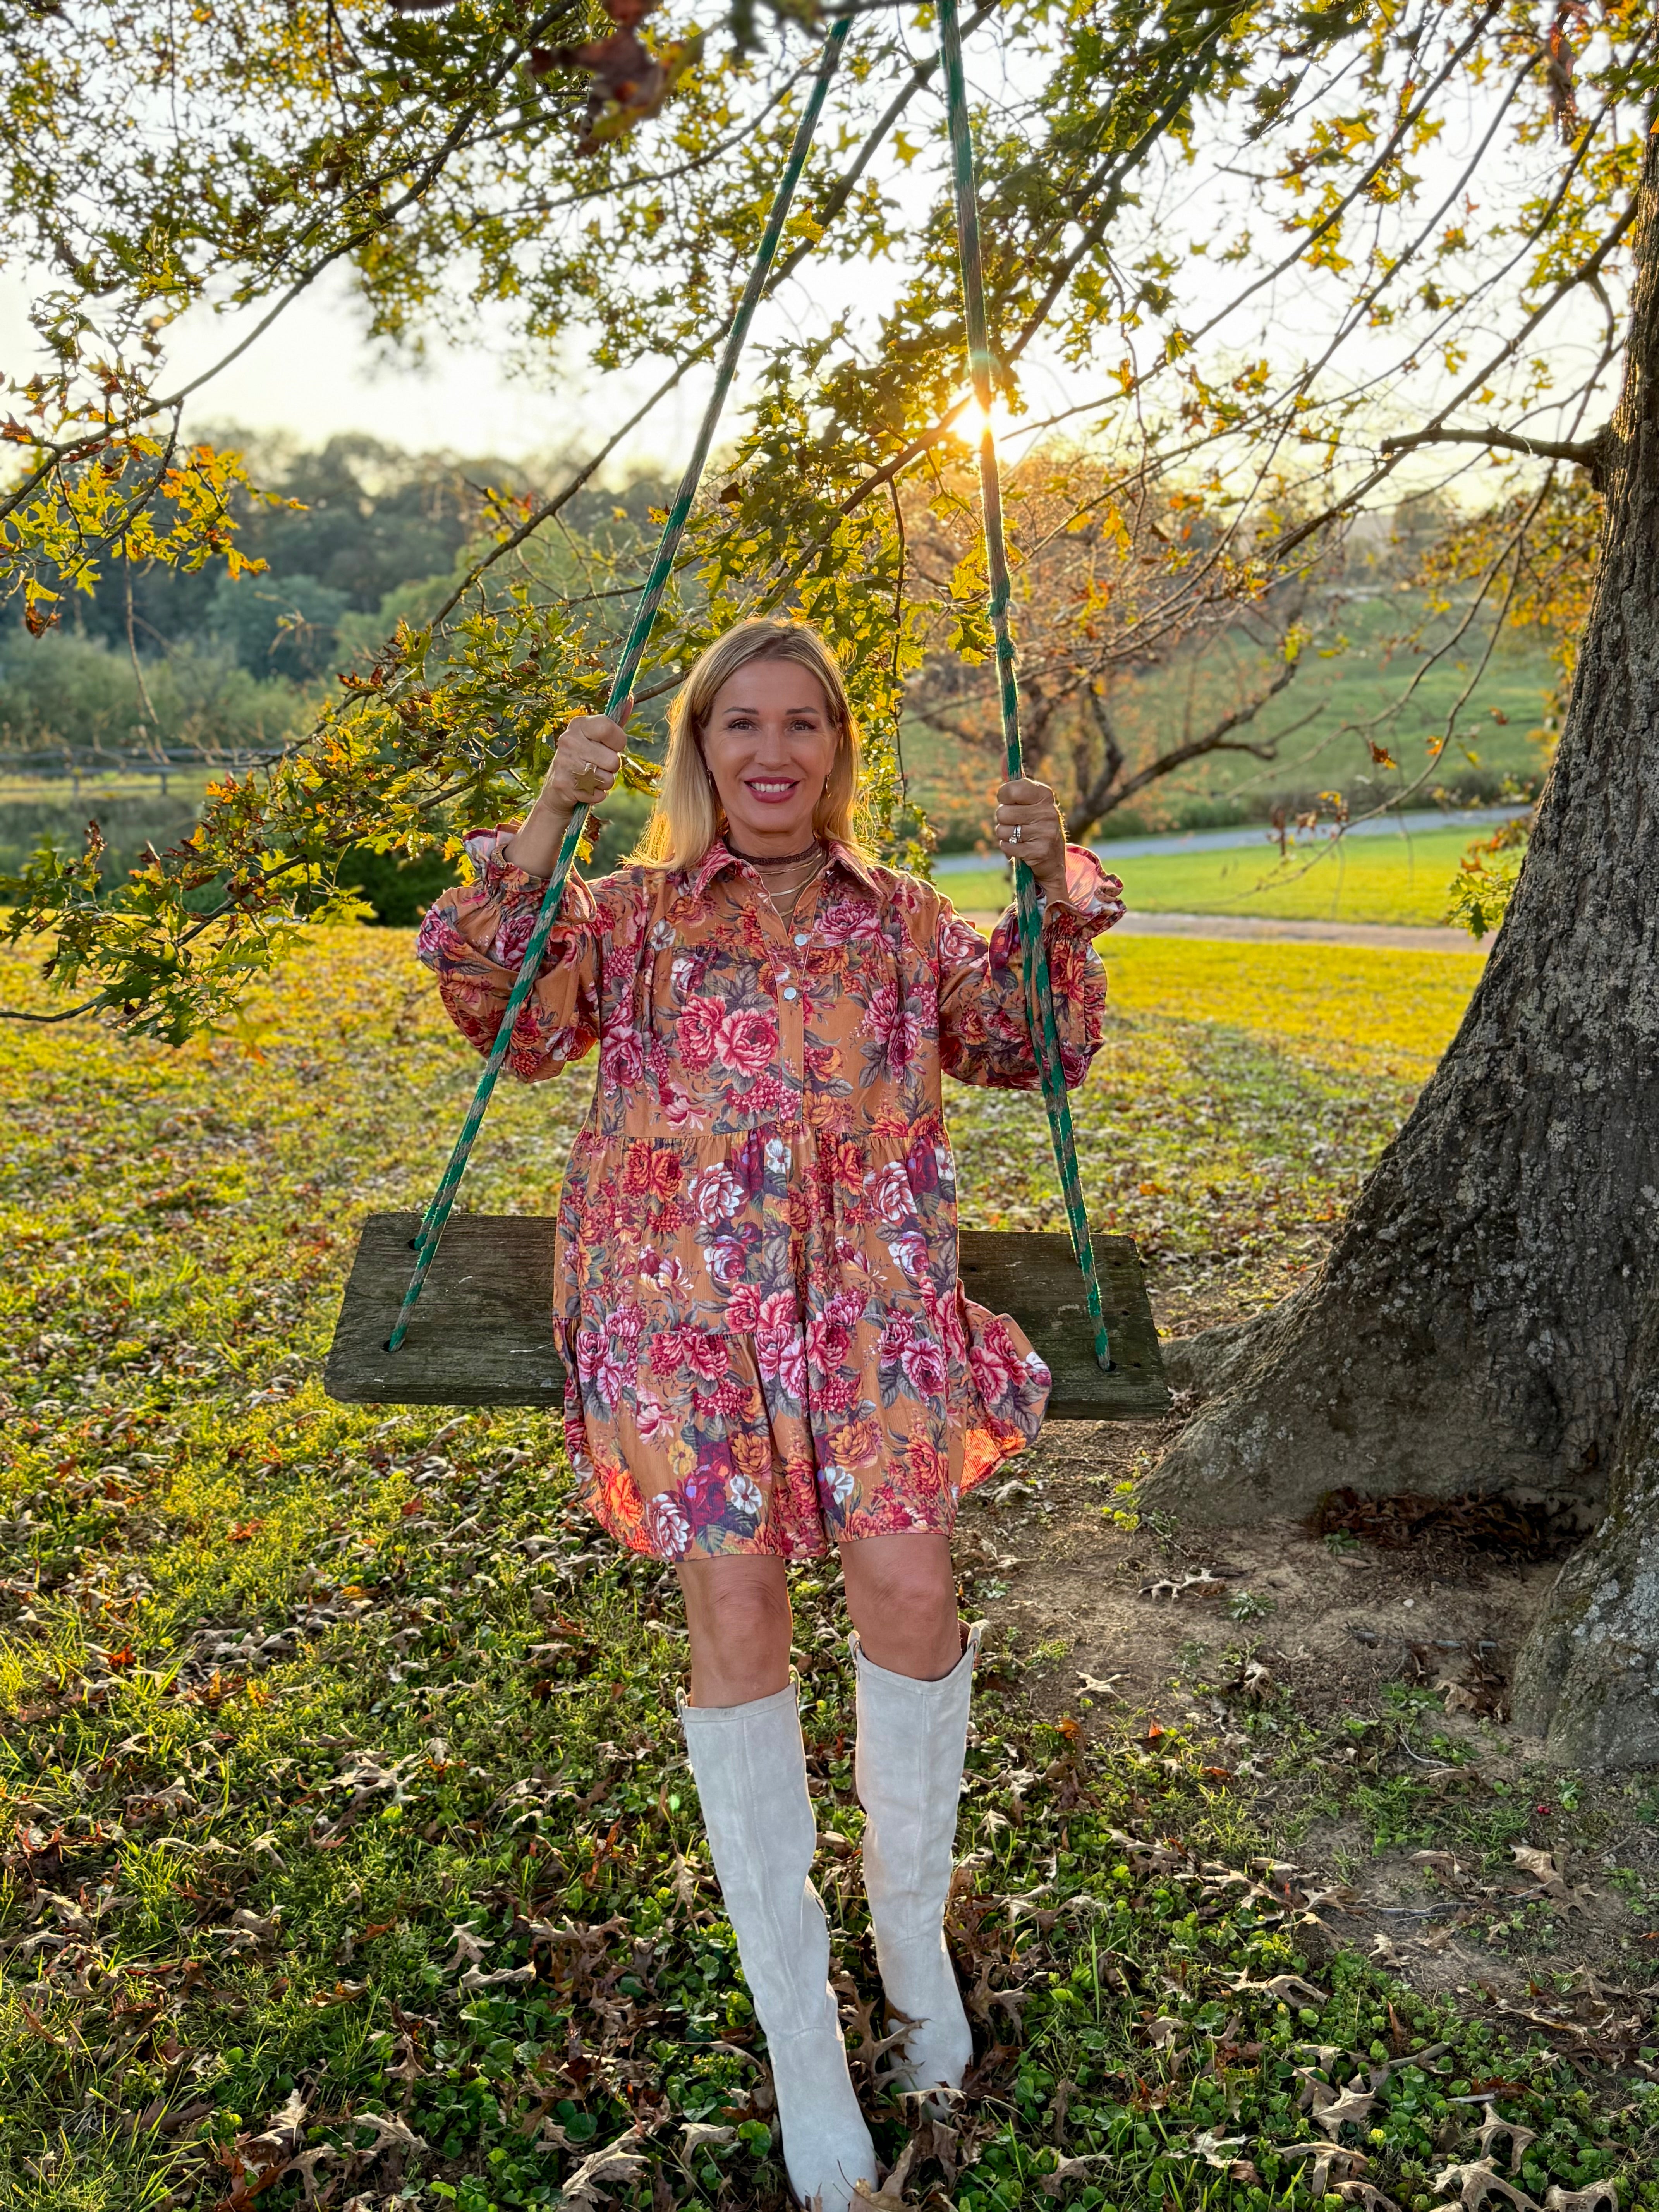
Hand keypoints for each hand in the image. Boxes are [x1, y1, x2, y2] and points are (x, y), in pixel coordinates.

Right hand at [502, 700, 631, 877]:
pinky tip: (585, 790)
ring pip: (607, 779)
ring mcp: (564, 763)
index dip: (618, 742)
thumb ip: (615, 722)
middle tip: (598, 766)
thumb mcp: (598, 739)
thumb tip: (629, 697)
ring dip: (604, 783)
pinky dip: (595, 796)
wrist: (558, 790)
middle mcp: (569, 740)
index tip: (612, 746)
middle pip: (613, 760)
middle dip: (611, 768)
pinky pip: (597, 794)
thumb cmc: (585, 760)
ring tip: (591, 778)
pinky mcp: (563, 785)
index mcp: (579, 725)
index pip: (610, 729)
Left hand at [994, 776, 1068, 902]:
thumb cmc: (1033, 824)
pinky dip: (1009, 849)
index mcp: (1044, 794)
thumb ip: (1014, 782)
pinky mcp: (1040, 851)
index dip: (1003, 798)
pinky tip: (1021, 848)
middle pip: (1002, 813)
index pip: (1009, 790)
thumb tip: (1004, 755)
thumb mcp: (1027, 801)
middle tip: (1016, 824)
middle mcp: (1048, 811)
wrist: (1052, 858)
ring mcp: (1046, 831)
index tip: (1010, 802)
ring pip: (1003, 831)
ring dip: (1005, 836)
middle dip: (1003, 821)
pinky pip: (1007, 847)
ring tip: (1020, 837)